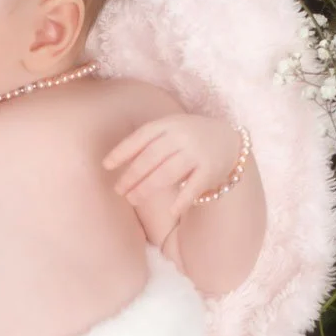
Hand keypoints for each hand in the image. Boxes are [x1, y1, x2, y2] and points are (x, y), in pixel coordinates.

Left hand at [102, 112, 242, 227]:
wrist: (229, 141)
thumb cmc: (189, 138)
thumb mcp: (171, 130)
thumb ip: (149, 142)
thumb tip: (116, 162)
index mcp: (169, 124)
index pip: (141, 137)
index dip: (122, 151)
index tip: (106, 166)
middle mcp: (182, 136)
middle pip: (151, 158)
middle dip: (131, 175)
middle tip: (118, 190)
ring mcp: (197, 153)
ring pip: (167, 173)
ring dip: (146, 188)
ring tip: (132, 199)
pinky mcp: (210, 170)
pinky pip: (193, 187)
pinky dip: (182, 200)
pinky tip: (171, 211)